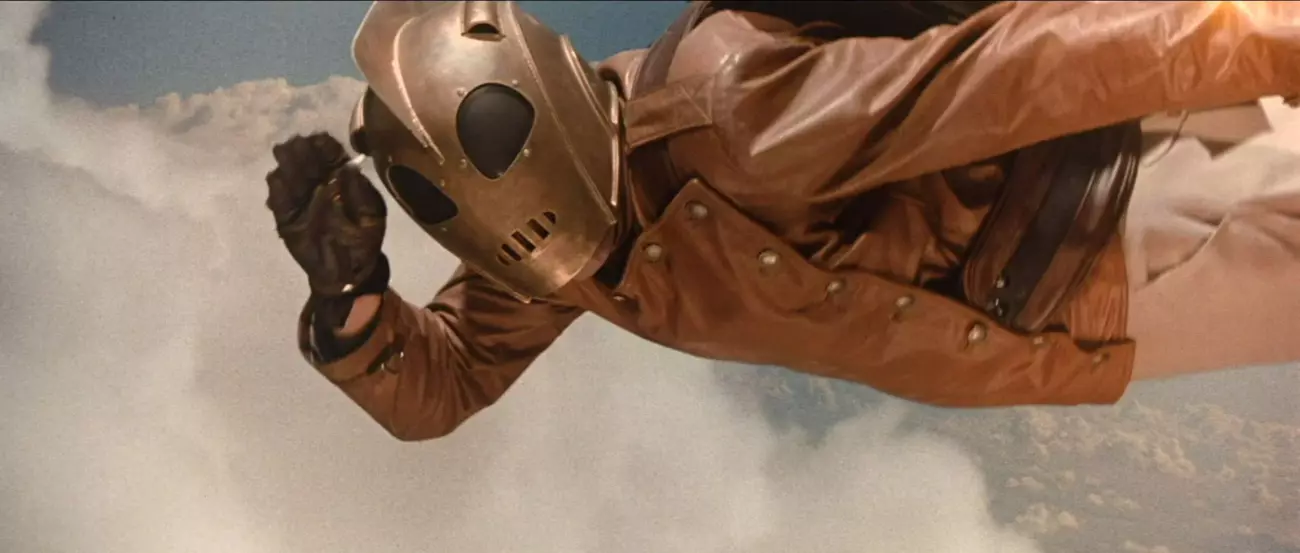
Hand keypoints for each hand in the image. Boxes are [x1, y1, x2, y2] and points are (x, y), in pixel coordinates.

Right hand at [265, 132, 387, 298]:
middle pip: (307, 161)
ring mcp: (300, 201)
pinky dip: (277, 190)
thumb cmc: (363, 240)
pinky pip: (279, 202)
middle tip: (297, 143)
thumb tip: (348, 168)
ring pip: (290, 176)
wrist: (348, 271)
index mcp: (340, 179)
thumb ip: (360, 192)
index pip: (330, 155)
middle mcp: (317, 184)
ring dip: (287, 164)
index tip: (321, 140)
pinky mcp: (286, 218)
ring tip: (284, 153)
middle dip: (302, 150)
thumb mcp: (371, 214)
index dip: (324, 146)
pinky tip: (277, 178)